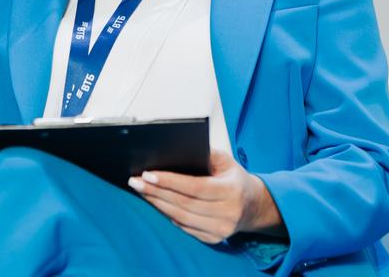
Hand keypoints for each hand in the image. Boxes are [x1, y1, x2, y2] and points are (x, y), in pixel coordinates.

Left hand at [127, 148, 285, 243]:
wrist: (253, 206)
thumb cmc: (234, 179)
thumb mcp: (226, 161)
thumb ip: (206, 153)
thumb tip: (174, 149)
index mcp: (232, 191)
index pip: (194, 187)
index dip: (169, 181)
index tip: (147, 174)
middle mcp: (228, 213)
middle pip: (183, 203)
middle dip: (156, 191)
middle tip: (135, 181)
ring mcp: (221, 229)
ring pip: (180, 217)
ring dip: (157, 203)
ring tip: (141, 190)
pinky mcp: (213, 239)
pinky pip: (184, 227)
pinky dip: (167, 214)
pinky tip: (155, 202)